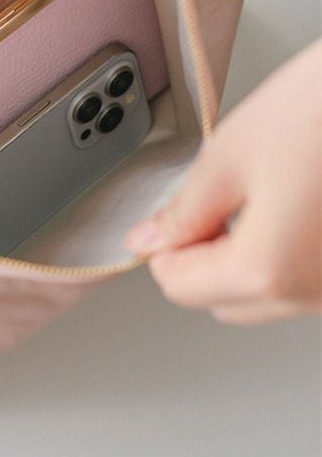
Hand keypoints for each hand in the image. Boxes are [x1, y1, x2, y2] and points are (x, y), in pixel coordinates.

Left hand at [125, 39, 321, 323]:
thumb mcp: (232, 153)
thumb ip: (185, 210)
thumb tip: (151, 239)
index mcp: (270, 270)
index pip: (180, 288)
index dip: (164, 245)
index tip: (170, 213)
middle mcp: (313, 293)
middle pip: (226, 302)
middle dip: (204, 258)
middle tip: (211, 199)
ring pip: (270, 296)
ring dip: (249, 258)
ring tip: (263, 192)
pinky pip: (309, 280)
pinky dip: (289, 253)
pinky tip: (296, 201)